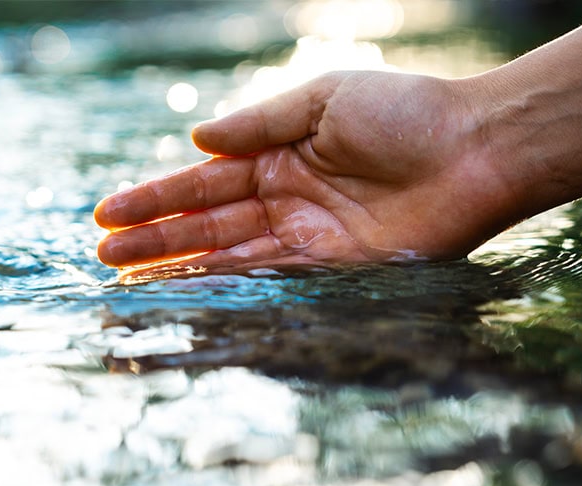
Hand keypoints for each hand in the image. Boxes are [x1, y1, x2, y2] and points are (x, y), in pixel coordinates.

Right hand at [94, 70, 514, 270]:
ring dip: (180, 268)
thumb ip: (258, 123)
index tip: (106, 213)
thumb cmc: (405, 112)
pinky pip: (271, 277)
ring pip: (229, 256)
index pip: (202, 183)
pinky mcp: (334, 268)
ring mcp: (306, 237)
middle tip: (104, 255)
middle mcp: (284, 199)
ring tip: (128, 279)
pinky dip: (230, 285)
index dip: (154, 198)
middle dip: (154, 240)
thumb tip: (196, 140)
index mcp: (278, 156)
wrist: (477, 149)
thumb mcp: (323, 99)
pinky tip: (191, 290)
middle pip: (206, 225)